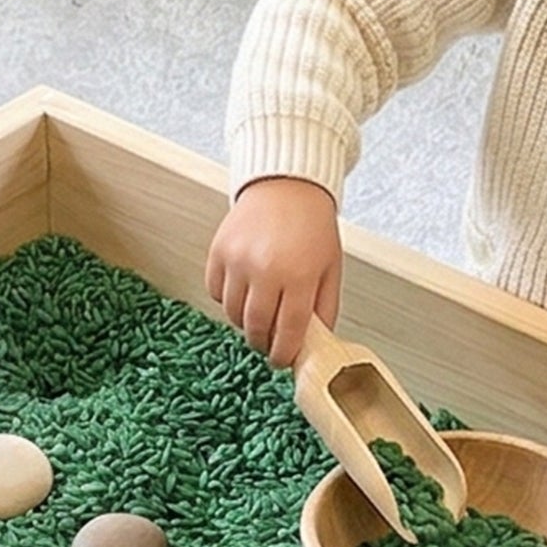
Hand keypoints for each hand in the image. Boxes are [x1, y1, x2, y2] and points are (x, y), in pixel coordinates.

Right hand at [205, 177, 341, 366]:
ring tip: (259, 313)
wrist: (287, 185)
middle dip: (263, 343)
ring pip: (232, 314)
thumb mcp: (330, 268)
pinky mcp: (218, 252)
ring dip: (245, 322)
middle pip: (257, 328)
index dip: (283, 354)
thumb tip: (315, 343)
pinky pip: (215, 292)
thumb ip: (324, 308)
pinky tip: (244, 291)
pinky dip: (226, 299)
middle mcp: (266, 269)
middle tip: (269, 343)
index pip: (289, 332)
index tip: (281, 361)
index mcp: (300, 275)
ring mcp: (238, 260)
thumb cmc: (312, 226)